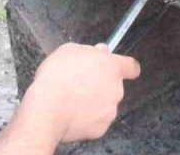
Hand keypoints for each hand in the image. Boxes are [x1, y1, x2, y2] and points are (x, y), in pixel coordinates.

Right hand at [22, 43, 140, 142]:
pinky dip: (85, 119)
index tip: (120, 69)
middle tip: (79, 84)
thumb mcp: (69, 50)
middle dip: (100, 86)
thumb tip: (100, 51)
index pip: (132, 66)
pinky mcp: (100, 129)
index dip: (126, 68)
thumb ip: (90, 50)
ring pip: (104, 105)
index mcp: (112, 68)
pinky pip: (95, 122)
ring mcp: (109, 111)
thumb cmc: (57, 76)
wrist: (48, 107)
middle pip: (113, 87)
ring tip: (71, 100)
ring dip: (93, 103)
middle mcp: (116, 90)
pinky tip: (70, 114)